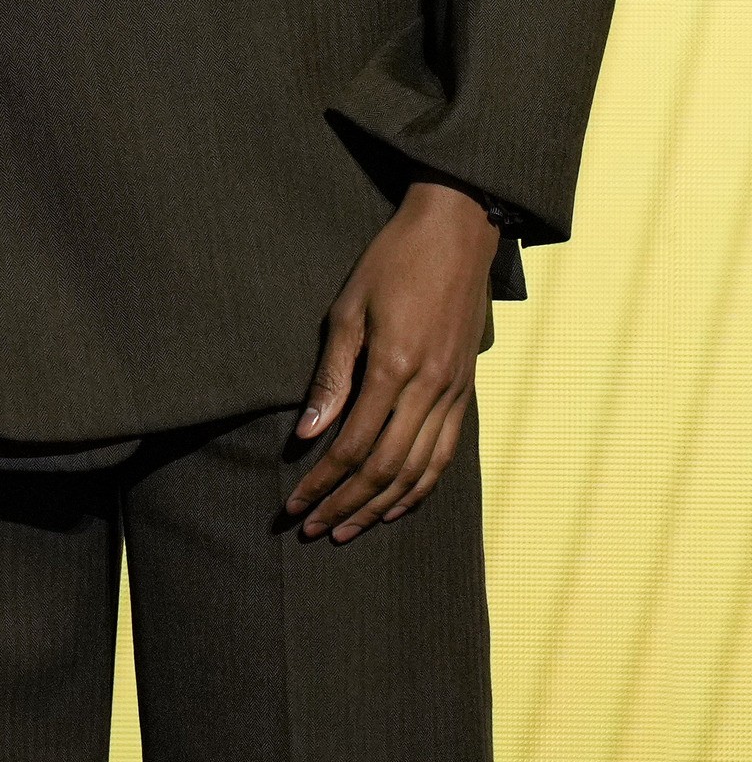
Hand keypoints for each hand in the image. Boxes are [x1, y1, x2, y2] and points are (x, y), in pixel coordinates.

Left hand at [283, 180, 500, 543]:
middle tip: (312, 529)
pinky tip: (396, 504)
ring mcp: (454, 394)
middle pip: (385, 470)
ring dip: (380, 507)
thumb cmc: (392, 261)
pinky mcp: (466, 392)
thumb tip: (307, 434)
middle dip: (345, 505)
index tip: (294, 504)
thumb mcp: (348, 308)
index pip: (353, 446)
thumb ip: (331, 376)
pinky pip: (445, 455)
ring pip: (419, 472)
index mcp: (394, 367)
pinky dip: (421, 488)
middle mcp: (429, 389)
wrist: (457, 232)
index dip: (322, 482)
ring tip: (347, 529)